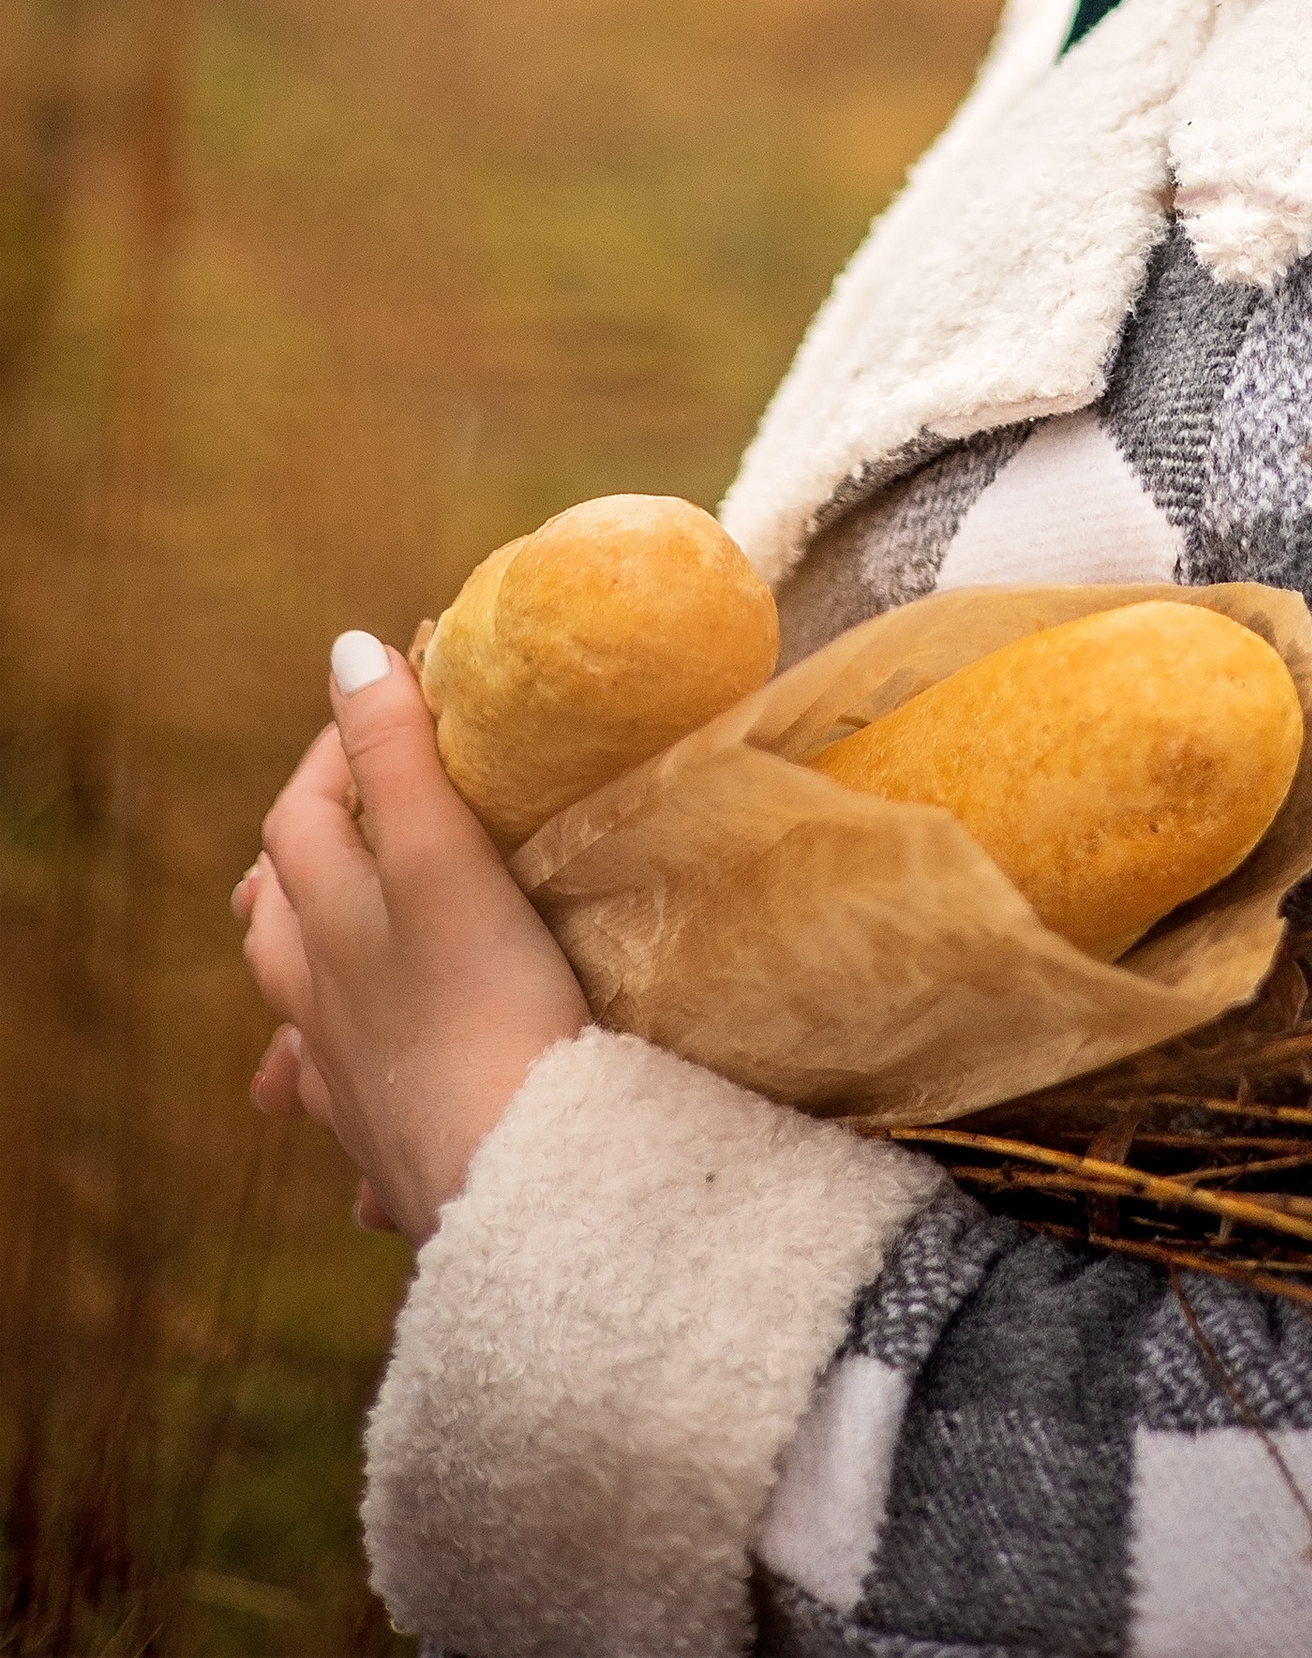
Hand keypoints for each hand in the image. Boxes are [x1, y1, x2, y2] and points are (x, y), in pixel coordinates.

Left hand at [235, 630, 589, 1244]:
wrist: (516, 1177)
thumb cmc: (483, 1007)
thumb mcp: (441, 856)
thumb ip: (398, 753)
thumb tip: (347, 648)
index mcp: (328, 927)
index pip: (302, 815)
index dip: (339, 749)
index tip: (389, 700)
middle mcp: (321, 1004)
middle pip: (281, 920)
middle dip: (297, 864)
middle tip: (331, 824)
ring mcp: (352, 1083)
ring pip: (300, 1024)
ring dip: (302, 984)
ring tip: (314, 967)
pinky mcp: (396, 1147)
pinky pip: (354, 1115)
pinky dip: (352, 1097)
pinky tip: (367, 1103)